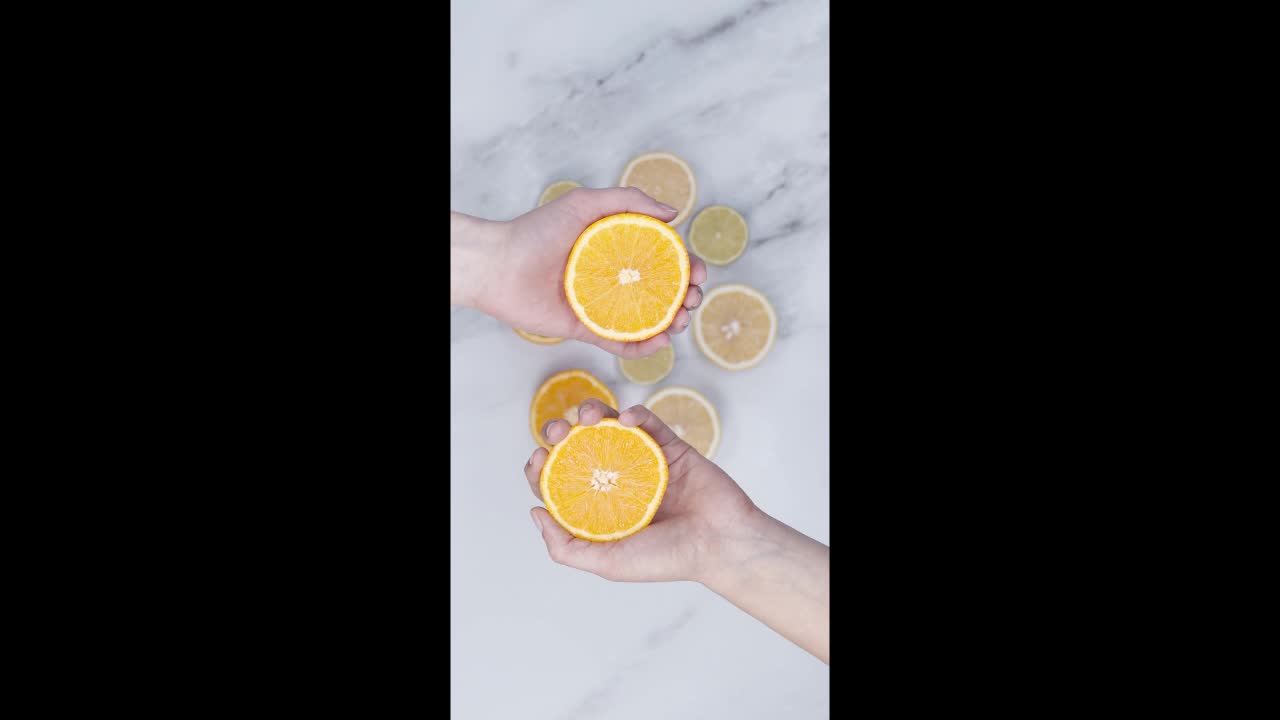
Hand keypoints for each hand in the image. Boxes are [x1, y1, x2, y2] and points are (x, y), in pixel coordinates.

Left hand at [453, 188, 707, 357]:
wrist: (499, 265)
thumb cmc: (536, 231)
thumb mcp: (585, 203)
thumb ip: (629, 201)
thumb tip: (674, 212)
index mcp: (617, 250)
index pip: (663, 260)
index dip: (687, 267)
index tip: (699, 272)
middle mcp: (613, 279)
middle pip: (662, 293)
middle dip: (686, 299)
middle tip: (690, 300)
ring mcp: (601, 306)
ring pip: (646, 321)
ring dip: (671, 325)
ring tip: (679, 322)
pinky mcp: (586, 330)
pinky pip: (620, 344)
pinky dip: (643, 348)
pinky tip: (659, 342)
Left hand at [524, 398, 830, 662]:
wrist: (721, 543)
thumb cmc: (668, 559)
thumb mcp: (607, 563)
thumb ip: (566, 547)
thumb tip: (535, 512)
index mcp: (601, 509)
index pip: (559, 482)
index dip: (542, 468)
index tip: (538, 457)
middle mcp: (618, 483)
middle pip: (578, 449)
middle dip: (560, 434)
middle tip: (557, 433)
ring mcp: (643, 462)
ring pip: (608, 427)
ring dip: (591, 413)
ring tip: (586, 418)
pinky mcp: (670, 446)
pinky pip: (648, 421)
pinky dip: (634, 414)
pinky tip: (626, 419)